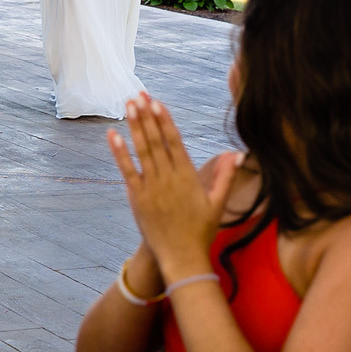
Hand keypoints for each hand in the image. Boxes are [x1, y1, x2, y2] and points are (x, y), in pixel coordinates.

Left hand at [105, 95, 237, 283]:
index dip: (165, 120)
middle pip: (156, 140)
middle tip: (138, 93)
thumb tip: (238, 154)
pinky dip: (119, 152)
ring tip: (129, 105)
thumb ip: (225, 176)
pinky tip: (113, 134)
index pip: (175, 141)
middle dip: (147, 115)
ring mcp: (151, 188)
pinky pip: (127, 171)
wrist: (181, 257)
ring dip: (134, 126)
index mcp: (188, 177)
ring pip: (141, 151)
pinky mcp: (137, 199)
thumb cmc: (201, 231)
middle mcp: (168, 179)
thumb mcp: (218, 203)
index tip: (157, 101)